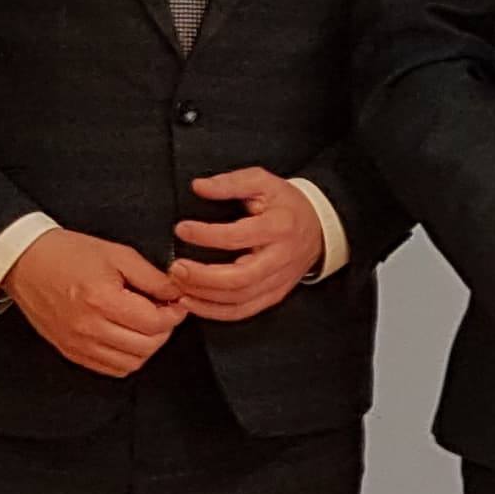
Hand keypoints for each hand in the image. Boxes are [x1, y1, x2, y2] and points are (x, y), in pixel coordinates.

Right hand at [3, 227, 179, 377]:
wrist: (26, 262)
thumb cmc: (67, 254)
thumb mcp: (116, 254)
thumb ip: (151, 276)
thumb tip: (175, 293)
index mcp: (102, 300)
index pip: (154, 323)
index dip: (174, 314)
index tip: (176, 304)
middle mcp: (89, 327)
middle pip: (146, 346)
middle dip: (164, 330)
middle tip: (163, 312)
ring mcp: (78, 343)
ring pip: (131, 363)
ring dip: (146, 346)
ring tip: (145, 325)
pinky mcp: (70, 352)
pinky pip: (110, 368)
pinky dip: (125, 357)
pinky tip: (126, 337)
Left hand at [166, 168, 323, 324]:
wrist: (319, 228)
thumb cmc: (287, 204)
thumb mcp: (263, 182)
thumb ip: (230, 183)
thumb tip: (199, 187)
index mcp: (278, 227)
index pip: (237, 237)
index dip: (206, 236)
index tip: (181, 229)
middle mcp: (280, 259)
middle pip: (238, 279)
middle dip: (201, 277)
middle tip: (175, 268)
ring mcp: (278, 281)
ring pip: (238, 300)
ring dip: (203, 296)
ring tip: (178, 285)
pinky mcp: (274, 295)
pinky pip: (242, 311)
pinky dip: (214, 312)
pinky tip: (193, 302)